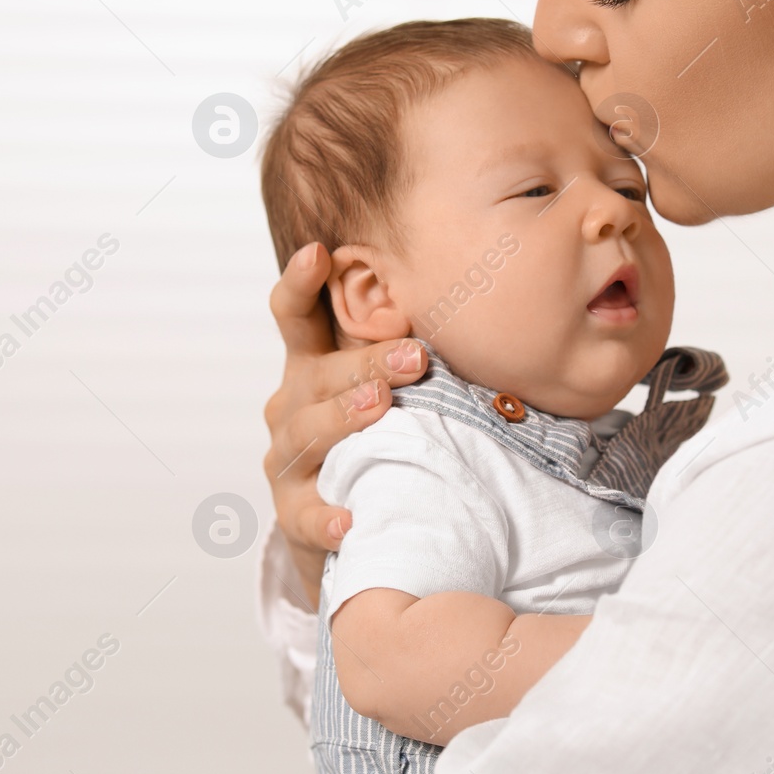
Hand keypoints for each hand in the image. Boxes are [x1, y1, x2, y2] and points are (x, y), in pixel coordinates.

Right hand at [263, 242, 426, 606]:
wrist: (350, 522)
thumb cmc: (380, 437)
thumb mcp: (386, 388)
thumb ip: (411, 352)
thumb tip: (485, 307)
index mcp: (312, 366)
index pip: (295, 317)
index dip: (300, 283)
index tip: (319, 251)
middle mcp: (291, 405)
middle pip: (317, 375)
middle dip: (364, 363)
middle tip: (414, 356)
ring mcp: (287, 460)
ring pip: (306, 434)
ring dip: (343, 419)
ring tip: (380, 409)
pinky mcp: (293, 514)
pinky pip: (304, 515)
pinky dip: (324, 517)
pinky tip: (348, 519)